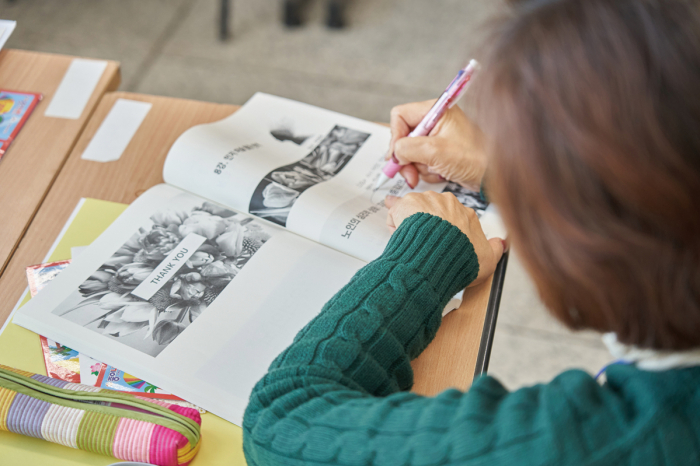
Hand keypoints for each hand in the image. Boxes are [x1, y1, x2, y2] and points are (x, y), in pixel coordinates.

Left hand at [385, 192, 504, 284]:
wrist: (439, 259)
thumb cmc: (460, 259)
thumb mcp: (488, 260)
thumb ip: (495, 250)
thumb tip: (500, 244)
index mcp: (466, 214)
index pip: (454, 218)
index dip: (445, 233)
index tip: (441, 243)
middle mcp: (447, 203)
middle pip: (434, 212)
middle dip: (427, 227)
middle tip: (425, 246)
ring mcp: (426, 201)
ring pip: (414, 210)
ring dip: (410, 225)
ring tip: (411, 243)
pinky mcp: (407, 203)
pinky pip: (396, 209)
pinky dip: (394, 220)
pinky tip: (397, 232)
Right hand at [388, 100, 486, 188]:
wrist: (493, 175)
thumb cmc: (473, 158)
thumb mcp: (435, 151)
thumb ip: (408, 148)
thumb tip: (395, 154)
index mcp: (435, 110)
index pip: (400, 116)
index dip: (395, 136)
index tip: (397, 156)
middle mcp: (436, 120)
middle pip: (404, 136)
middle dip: (406, 157)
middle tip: (409, 174)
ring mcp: (438, 137)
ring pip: (411, 152)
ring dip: (418, 167)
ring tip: (434, 172)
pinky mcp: (441, 152)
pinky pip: (422, 161)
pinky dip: (427, 171)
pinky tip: (441, 173)